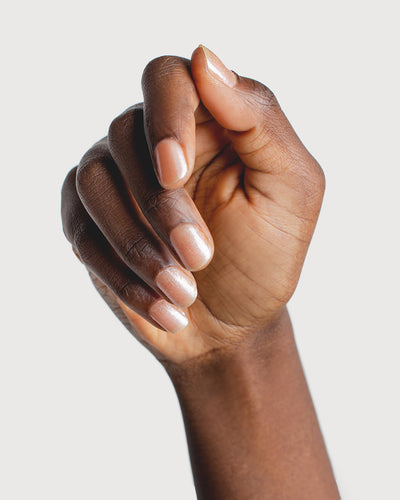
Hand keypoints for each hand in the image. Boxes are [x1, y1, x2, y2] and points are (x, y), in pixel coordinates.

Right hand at [61, 46, 324, 363]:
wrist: (236, 324)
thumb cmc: (267, 255)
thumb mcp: (290, 189)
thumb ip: (259, 120)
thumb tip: (205, 58)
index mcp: (205, 122)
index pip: (167, 78)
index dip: (165, 116)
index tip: (176, 173)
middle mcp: (152, 143)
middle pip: (125, 134)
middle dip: (159, 204)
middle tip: (200, 257)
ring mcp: (117, 183)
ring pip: (93, 183)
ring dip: (137, 244)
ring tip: (183, 290)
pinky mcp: (91, 224)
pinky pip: (81, 233)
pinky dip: (121, 275)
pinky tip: (164, 305)